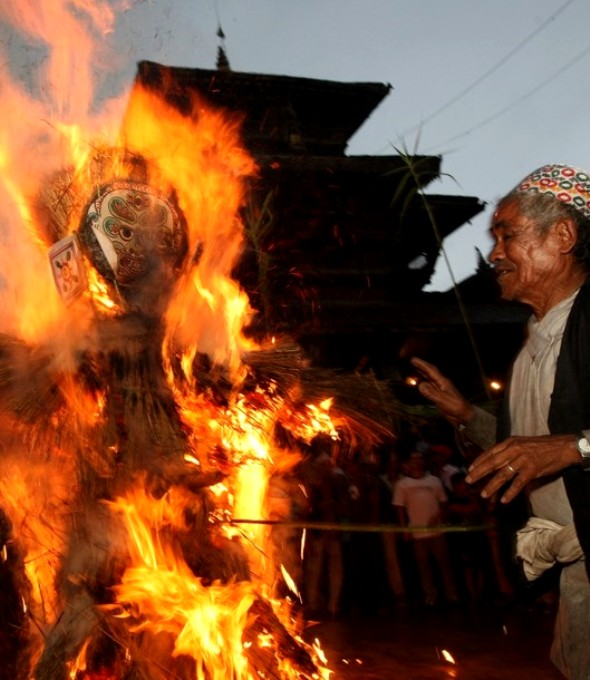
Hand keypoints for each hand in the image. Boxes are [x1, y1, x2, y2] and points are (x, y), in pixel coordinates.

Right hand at [410, 357, 473, 426]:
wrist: (464, 415)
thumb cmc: (456, 407)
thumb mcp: (444, 400)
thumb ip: (432, 393)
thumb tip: (420, 385)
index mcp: (443, 382)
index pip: (431, 371)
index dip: (422, 365)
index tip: (413, 360)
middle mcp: (441, 383)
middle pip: (431, 372)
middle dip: (422, 366)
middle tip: (413, 361)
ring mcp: (441, 389)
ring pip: (430, 378)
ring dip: (422, 373)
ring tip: (415, 369)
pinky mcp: (439, 395)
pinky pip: (430, 386)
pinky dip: (424, 382)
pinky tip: (421, 383)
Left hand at [465, 434, 579, 502]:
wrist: (562, 447)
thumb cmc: (541, 446)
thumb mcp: (521, 442)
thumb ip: (508, 450)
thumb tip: (495, 460)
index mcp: (510, 442)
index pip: (490, 452)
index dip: (479, 461)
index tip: (469, 469)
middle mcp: (514, 450)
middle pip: (492, 463)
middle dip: (479, 473)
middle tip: (468, 481)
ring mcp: (523, 460)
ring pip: (503, 475)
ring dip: (492, 486)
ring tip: (483, 494)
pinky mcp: (532, 470)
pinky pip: (518, 483)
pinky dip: (510, 492)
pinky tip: (504, 500)